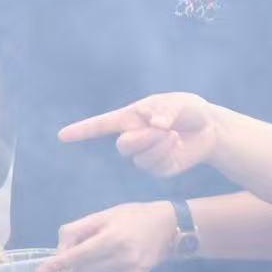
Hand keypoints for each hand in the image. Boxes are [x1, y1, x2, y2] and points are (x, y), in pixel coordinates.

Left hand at [37, 201, 177, 271]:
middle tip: (74, 250)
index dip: (57, 264)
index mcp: (114, 240)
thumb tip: (59, 250)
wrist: (166, 229)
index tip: (40, 271)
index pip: (78, 257)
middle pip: (81, 271)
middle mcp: (123, 260)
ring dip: (80, 270)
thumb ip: (76, 231)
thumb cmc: (131, 217)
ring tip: (92, 253)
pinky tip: (104, 262)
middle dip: (69, 264)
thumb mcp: (102, 215)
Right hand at [59, 93, 218, 178]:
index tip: (62, 136)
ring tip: (174, 136)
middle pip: (123, 146)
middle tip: (163, 129)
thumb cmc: (188, 110)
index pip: (100, 125)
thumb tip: (155, 124)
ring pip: (140, 159)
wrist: (210, 129)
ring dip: (159, 146)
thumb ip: (165, 110)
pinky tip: (177, 147)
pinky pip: (155, 167)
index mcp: (129, 118)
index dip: (80, 131)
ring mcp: (145, 154)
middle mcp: (133, 137)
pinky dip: (167, 156)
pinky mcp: (159, 168)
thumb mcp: (179, 102)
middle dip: (143, 139)